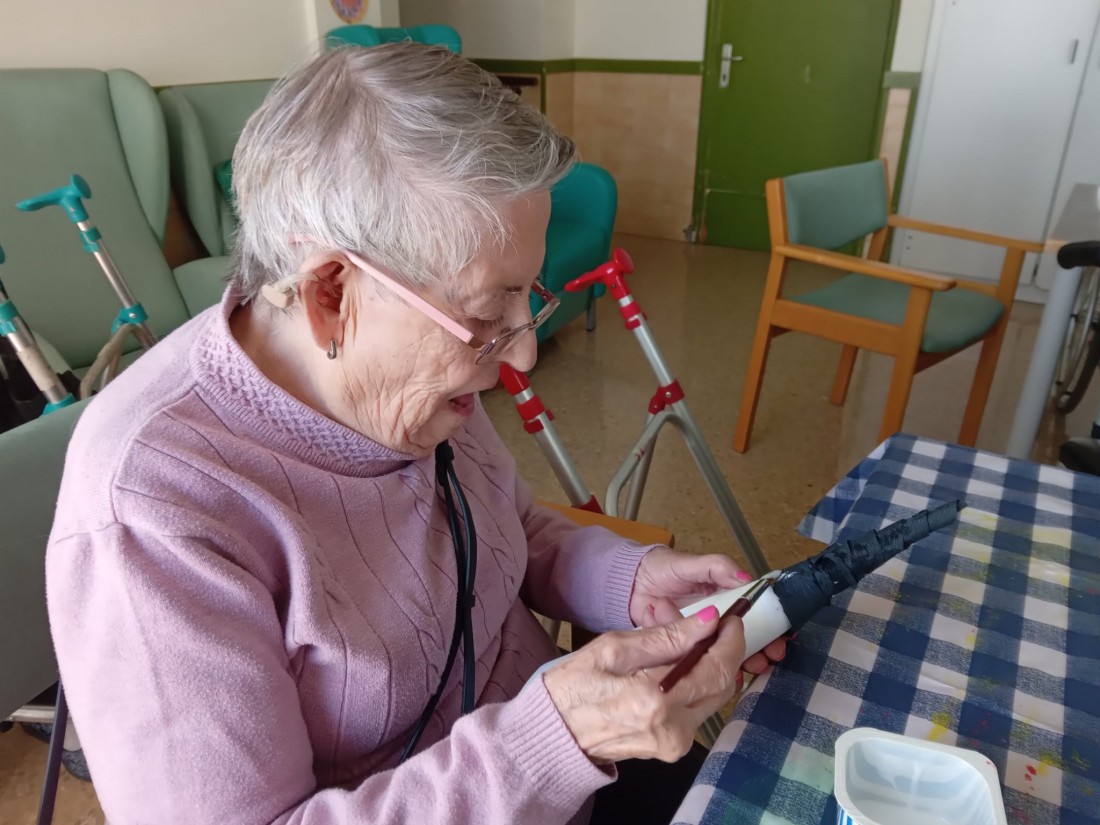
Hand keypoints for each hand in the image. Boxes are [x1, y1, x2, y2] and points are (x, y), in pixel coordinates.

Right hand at [543, 607, 742, 763]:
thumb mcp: (613, 648)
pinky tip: (677, 667)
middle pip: (723, 686)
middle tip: (714, 626)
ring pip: (713, 698)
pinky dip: (695, 685)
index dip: (731, 639)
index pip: (716, 667)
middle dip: (724, 652)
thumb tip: (707, 622)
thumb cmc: (573, 687)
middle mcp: (673, 729)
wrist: (552, 735)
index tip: (730, 618)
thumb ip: (665, 637)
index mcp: (655, 700)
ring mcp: (674, 745)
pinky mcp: (672, 750)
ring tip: (687, 642)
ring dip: (709, 667)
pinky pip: (697, 710)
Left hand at [629, 547, 786, 676]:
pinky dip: (716, 671)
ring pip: (728, 652)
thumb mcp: (690, 563)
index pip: (755, 611)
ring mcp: (700, 636)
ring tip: (755, 666)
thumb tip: (745, 578)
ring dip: (744, 660)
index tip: (782, 636)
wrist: (627, 584)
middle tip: (772, 656)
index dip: (771, 624)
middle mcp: (716, 618)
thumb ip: (716, 567)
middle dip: (763, 647)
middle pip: (747, 636)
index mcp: (723, 595)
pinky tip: (729, 677)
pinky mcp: (683, 650)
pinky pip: (702, 663)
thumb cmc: (661, 568)